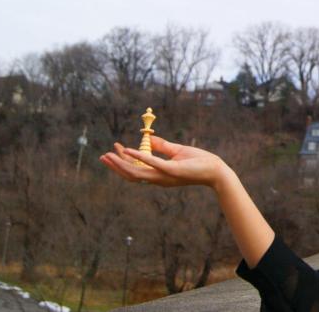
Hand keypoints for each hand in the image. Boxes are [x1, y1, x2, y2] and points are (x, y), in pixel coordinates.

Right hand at [99, 135, 230, 188]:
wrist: (215, 170)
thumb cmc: (198, 162)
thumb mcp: (177, 151)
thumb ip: (162, 147)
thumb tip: (149, 140)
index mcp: (159, 175)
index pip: (136, 171)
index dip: (123, 162)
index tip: (114, 150)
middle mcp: (159, 178)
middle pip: (131, 175)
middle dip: (116, 166)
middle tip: (103, 157)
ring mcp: (164, 176)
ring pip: (137, 173)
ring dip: (122, 164)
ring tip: (110, 155)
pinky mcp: (172, 170)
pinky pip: (152, 163)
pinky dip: (139, 157)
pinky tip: (128, 151)